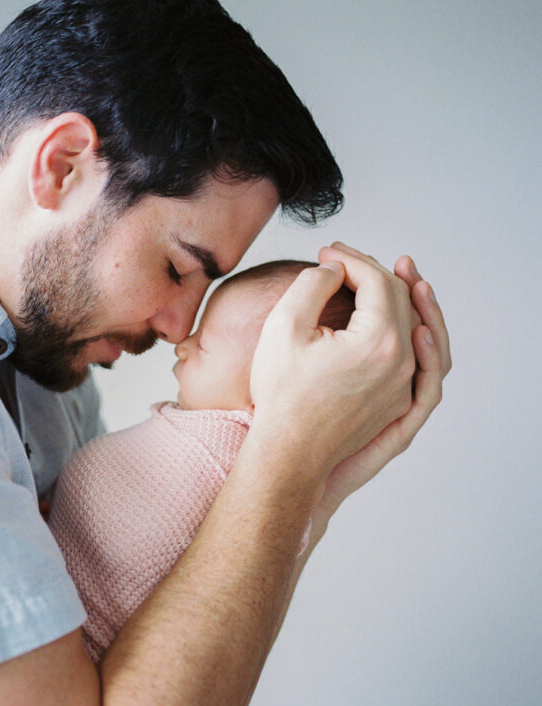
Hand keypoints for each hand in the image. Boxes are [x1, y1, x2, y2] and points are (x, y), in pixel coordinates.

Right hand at [250, 243, 416, 486]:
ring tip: (403, 274)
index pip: (375, 281)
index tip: (325, 252)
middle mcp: (402, 363)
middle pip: (399, 299)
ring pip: (417, 326)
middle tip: (343, 259)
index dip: (350, 258)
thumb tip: (333, 268)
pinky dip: (423, 336)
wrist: (288, 454)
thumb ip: (312, 283)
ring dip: (409, 297)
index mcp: (379, 341)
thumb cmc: (281, 395)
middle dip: (372, 271)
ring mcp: (405, 386)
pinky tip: (417, 324)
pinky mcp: (400, 403)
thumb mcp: (283, 326)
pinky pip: (423, 361)